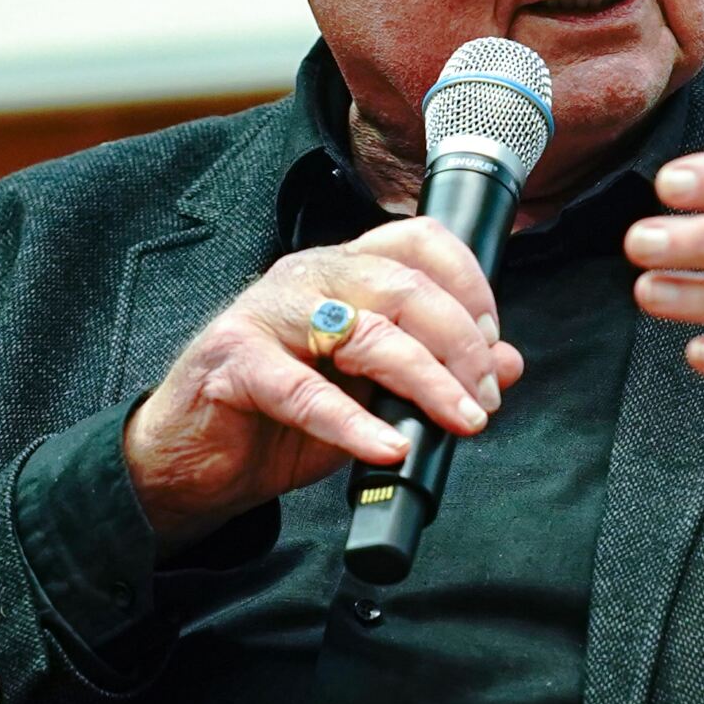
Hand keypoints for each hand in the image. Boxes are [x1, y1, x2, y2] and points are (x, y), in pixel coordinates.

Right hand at [123, 217, 523, 551]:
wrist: (194, 461)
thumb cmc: (279, 419)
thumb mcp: (373, 394)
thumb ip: (437, 373)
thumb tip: (509, 364)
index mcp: (344, 272)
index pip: (419, 243)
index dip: (469, 286)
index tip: (493, 342)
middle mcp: (308, 279)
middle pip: (404, 288)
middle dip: (460, 344)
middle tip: (484, 396)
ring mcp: (266, 315)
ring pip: (365, 332)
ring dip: (426, 381)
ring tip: (460, 419)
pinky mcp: (232, 362)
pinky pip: (304, 391)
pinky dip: (354, 423)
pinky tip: (387, 446)